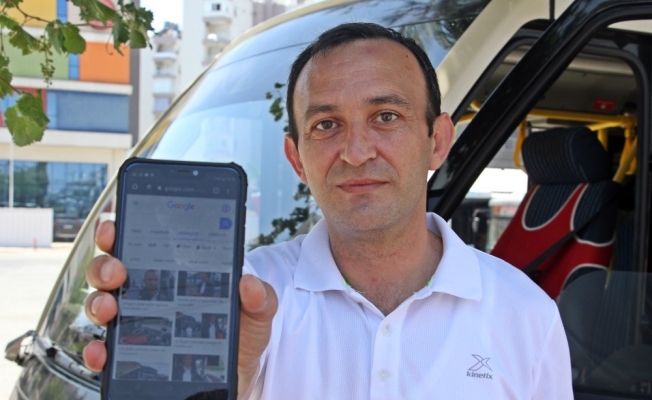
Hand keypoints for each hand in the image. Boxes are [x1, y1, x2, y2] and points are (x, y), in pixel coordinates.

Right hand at [82, 220, 277, 398]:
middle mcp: (150, 293)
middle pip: (111, 270)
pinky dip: (99, 350)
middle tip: (117, 271)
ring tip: (111, 308)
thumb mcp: (257, 310)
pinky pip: (106, 351)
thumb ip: (260, 296)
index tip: (113, 225)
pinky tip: (105, 351)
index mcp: (176, 272)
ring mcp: (138, 322)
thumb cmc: (244, 333)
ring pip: (102, 305)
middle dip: (105, 265)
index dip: (120, 230)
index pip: (141, 243)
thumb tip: (249, 284)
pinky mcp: (135, 354)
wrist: (241, 374)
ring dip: (98, 303)